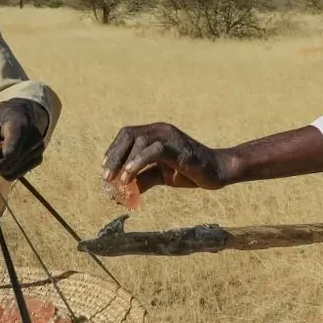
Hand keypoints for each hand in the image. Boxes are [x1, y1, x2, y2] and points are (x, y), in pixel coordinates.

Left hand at [0, 98, 48, 183]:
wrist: (23, 113)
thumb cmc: (3, 116)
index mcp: (20, 126)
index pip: (10, 152)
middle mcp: (34, 138)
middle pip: (11, 164)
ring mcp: (38, 149)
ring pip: (14, 171)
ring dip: (1, 169)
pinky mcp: (39, 158)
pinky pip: (19, 173)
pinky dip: (8, 170)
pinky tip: (6, 157)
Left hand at [102, 122, 234, 192]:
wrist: (217, 172)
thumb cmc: (190, 172)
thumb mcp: (161, 176)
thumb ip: (143, 179)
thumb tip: (122, 192)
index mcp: (156, 133)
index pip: (127, 135)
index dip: (113, 151)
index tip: (105, 170)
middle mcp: (160, 130)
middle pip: (128, 135)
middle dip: (114, 156)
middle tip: (106, 177)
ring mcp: (169, 136)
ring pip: (138, 141)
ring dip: (123, 162)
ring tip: (119, 181)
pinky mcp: (177, 147)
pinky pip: (152, 150)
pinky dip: (137, 163)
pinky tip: (129, 177)